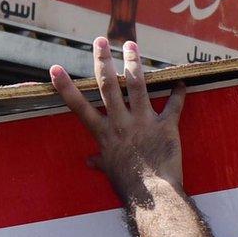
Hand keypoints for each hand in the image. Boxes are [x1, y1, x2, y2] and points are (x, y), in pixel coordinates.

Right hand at [48, 38, 185, 195]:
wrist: (153, 195)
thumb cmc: (128, 187)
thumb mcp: (109, 173)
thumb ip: (101, 162)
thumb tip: (90, 162)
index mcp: (105, 134)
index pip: (79, 107)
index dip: (66, 87)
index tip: (55, 68)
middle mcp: (122, 123)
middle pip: (109, 86)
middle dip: (103, 61)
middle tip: (100, 40)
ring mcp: (144, 122)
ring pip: (138, 85)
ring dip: (134, 63)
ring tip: (131, 44)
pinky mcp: (166, 126)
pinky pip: (174, 105)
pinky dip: (179, 93)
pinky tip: (181, 81)